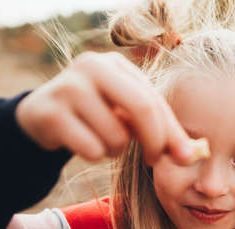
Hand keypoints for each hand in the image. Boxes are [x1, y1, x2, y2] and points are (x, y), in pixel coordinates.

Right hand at [15, 51, 193, 164]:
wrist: (42, 116)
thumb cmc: (96, 115)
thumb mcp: (127, 115)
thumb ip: (160, 130)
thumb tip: (192, 155)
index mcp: (115, 64)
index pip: (154, 100)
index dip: (172, 132)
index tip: (184, 156)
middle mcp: (92, 67)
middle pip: (142, 109)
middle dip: (154, 142)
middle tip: (152, 160)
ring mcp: (68, 87)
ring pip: (115, 136)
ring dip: (116, 150)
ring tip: (103, 140)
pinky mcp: (49, 112)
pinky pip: (91, 149)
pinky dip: (94, 155)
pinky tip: (82, 142)